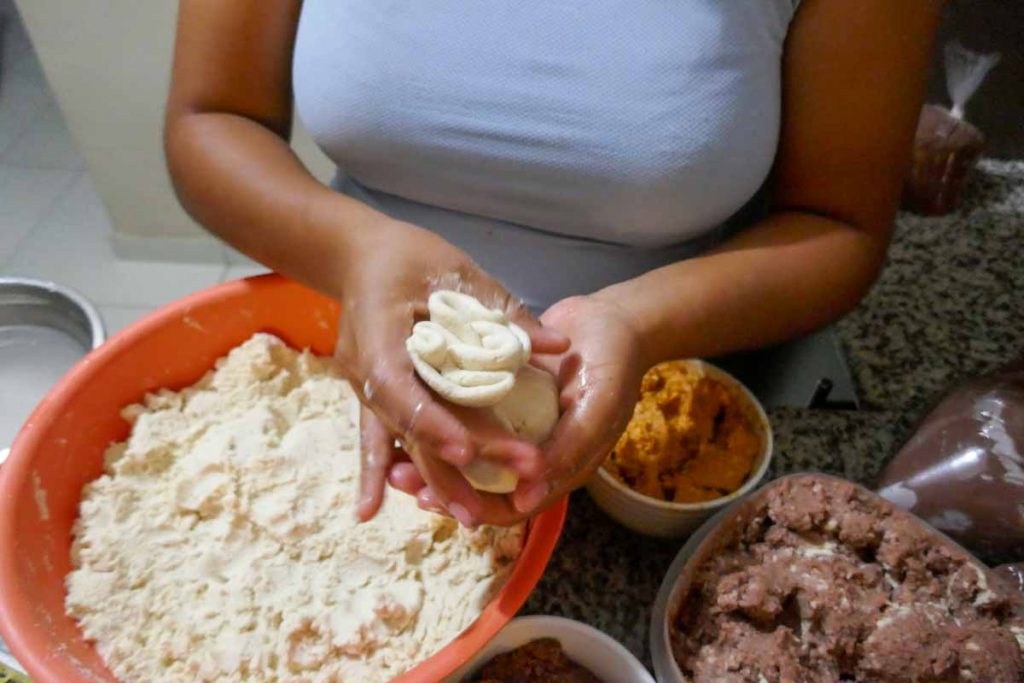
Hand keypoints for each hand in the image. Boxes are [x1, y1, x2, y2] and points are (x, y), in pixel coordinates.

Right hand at [334, 216, 568, 524]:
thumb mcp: (455, 272)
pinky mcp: (373, 394)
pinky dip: (378, 471)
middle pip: (410, 426)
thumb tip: (558, 347)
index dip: (434, 423)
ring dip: (431, 477)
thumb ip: (503, 311)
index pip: (402, 389)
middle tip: (501, 491)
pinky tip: (371, 512)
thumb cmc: (406, 255)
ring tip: (468, 515)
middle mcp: (365, 371)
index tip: (468, 451)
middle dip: (454, 463)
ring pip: (399, 440)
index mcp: (380, 336)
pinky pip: (379, 437)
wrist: (356, 255)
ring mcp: (364, 387)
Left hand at [386, 293, 646, 521]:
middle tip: (396, 475)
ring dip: (432, 456)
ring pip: (468, 457)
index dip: (469, 507)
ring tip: (391, 453)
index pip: (509, 507)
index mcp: (558, 467)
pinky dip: (440, 422)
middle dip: (438, 485)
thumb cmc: (613, 363)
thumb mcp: (596, 407)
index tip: (428, 498)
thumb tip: (526, 495)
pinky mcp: (503, 401)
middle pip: (480, 487)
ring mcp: (517, 428)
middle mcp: (533, 455)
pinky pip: (468, 421)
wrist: (614, 317)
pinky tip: (408, 412)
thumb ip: (567, 450)